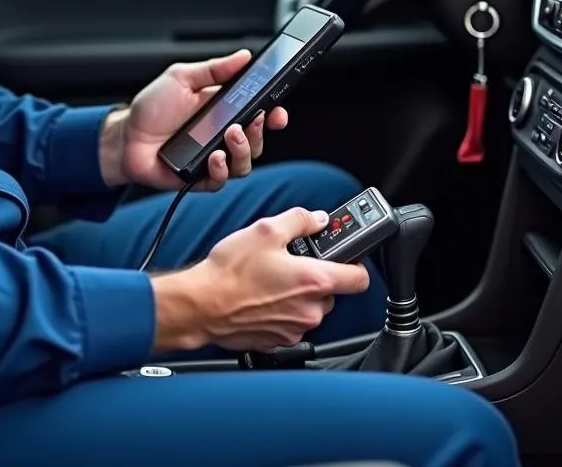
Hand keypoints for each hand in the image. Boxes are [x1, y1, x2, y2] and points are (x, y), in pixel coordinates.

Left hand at [105, 50, 287, 191]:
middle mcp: (222, 136)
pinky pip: (221, 180)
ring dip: (243, 150)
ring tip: (230, 135)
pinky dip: (221, 170)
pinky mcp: (199, 178)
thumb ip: (214, 69)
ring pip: (245, 163)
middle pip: (257, 140)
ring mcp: (212, 158)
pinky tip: (214, 157)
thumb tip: (243, 56)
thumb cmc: (151, 108)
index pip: (258, 113)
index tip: (278, 110)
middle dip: (261, 131)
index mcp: (223, 110)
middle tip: (253, 119)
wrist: (125, 137)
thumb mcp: (182, 78)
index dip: (273, 114)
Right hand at [151, 207, 370, 353]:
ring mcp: (294, 329)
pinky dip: (281, 311)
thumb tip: (317, 219)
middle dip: (316, 277)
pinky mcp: (277, 341)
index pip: (360, 278)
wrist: (201, 305)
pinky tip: (261, 297)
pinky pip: (290, 322)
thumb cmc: (230, 271)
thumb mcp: (266, 230)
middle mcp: (309, 310)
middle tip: (292, 263)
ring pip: (310, 308)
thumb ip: (299, 220)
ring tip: (271, 279)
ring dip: (298, 294)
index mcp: (314, 281)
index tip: (345, 256)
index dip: (356, 264)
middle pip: (332, 292)